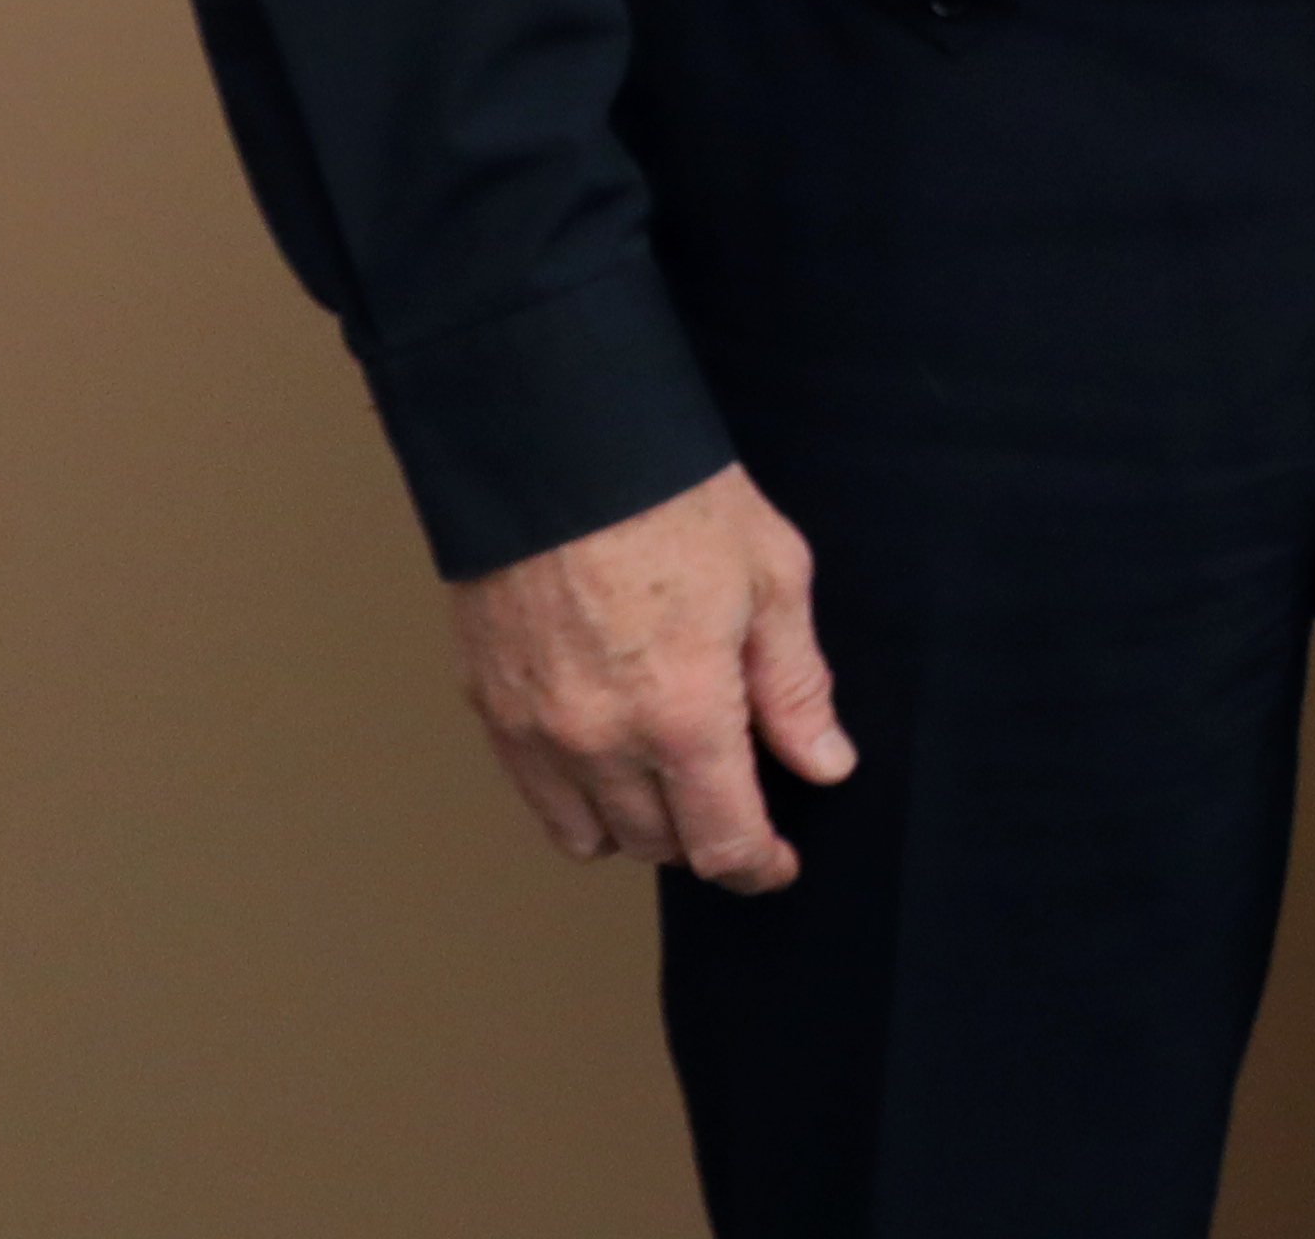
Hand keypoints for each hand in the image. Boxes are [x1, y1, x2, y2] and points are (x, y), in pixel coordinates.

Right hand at [449, 464, 852, 890]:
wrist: (557, 446)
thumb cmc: (674, 499)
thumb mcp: (773, 577)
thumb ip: (796, 686)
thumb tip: (823, 764)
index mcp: (683, 715)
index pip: (723, 842)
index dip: (758, 867)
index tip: (778, 864)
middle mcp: (601, 742)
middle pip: (657, 844)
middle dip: (705, 833)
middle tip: (734, 792)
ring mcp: (535, 731)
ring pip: (589, 834)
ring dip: (636, 823)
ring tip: (670, 774)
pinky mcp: (490, 708)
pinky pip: (535, 795)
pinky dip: (576, 794)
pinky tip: (609, 750)